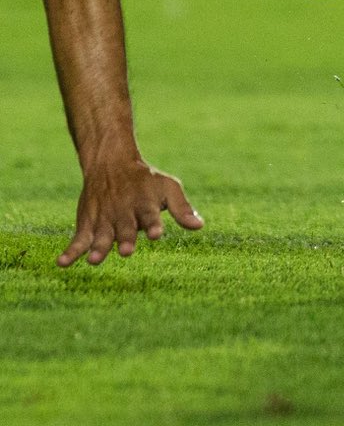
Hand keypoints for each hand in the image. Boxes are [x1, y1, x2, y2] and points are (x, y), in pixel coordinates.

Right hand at [61, 156, 202, 267]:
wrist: (111, 162)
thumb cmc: (146, 180)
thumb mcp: (168, 187)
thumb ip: (182, 208)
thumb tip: (200, 226)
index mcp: (145, 203)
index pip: (150, 214)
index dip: (153, 224)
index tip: (156, 233)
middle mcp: (123, 212)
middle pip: (125, 227)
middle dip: (125, 238)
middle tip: (127, 250)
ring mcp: (104, 219)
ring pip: (101, 235)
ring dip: (98, 247)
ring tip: (95, 260)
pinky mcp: (87, 224)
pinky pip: (77, 240)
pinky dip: (69, 252)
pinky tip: (62, 264)